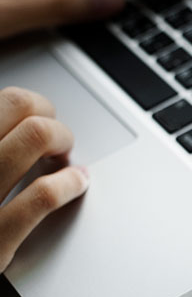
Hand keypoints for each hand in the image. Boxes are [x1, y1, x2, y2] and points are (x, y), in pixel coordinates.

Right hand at [0, 87, 86, 271]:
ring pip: (34, 136)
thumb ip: (1, 151)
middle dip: (52, 120)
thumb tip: (32, 126)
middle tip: (60, 143)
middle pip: (20, 106)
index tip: (43, 122)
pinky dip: (69, 183)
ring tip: (68, 161)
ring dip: (65, 142)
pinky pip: (39, 195)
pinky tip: (78, 184)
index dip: (34, 108)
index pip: (7, 101)